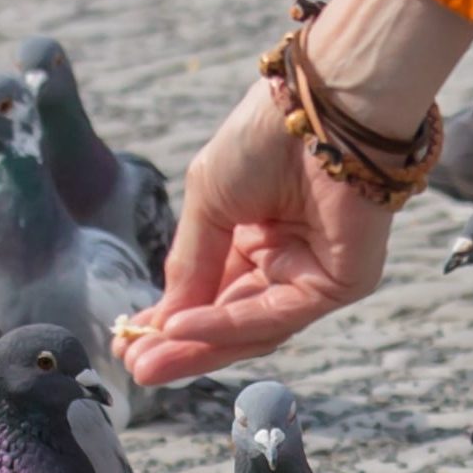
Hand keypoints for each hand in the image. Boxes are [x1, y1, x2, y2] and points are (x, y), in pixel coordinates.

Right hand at [116, 78, 395, 382]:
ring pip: (251, 327)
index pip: (212, 292)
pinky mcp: (342, 281)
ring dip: (197, 345)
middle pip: (229, 319)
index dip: (171, 318)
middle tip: (134, 364)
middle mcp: (286, 259)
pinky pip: (276, 314)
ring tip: (148, 361)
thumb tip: (163, 320)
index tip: (129, 340)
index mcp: (255, 235)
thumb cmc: (264, 138)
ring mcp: (314, 273)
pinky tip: (183, 325)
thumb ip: (190, 264)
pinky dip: (227, 324)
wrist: (321, 107)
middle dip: (180, 343)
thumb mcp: (207, 203)